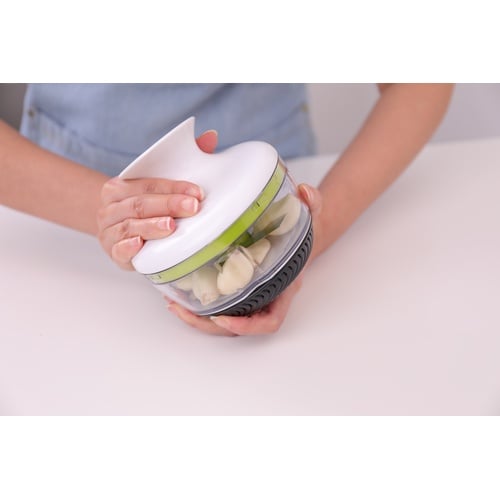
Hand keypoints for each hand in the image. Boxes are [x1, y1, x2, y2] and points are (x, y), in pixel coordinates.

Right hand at [97, 130, 217, 269]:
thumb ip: (186, 159)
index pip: (148, 184)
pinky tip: (139, 245)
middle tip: (192, 207)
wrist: (116, 230)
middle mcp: (110, 207)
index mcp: (120, 186)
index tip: (197, 193)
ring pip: (129, 226)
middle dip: (168, 205)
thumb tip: (211, 136)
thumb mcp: (159, 184)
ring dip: (151, 226)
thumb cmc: (144, 205)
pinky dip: (127, 248)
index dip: (173, 188)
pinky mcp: (113, 253)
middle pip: (139, 204)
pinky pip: (118, 250)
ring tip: (171, 226)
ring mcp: (109, 231)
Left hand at [166, 183, 322, 335]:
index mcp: (284, 288)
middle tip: (183, 310)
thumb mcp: (310, 217)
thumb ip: (311, 203)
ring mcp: (250, 296)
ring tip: (173, 304)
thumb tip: (303, 191)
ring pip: (224, 319)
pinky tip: (178, 292)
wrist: (298, 239)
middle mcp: (266, 297)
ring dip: (198, 318)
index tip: (222, 317)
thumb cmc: (303, 234)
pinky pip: (218, 304)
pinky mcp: (237, 289)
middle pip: (238, 326)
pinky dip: (198, 304)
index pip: (270, 320)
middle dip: (209, 325)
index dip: (247, 326)